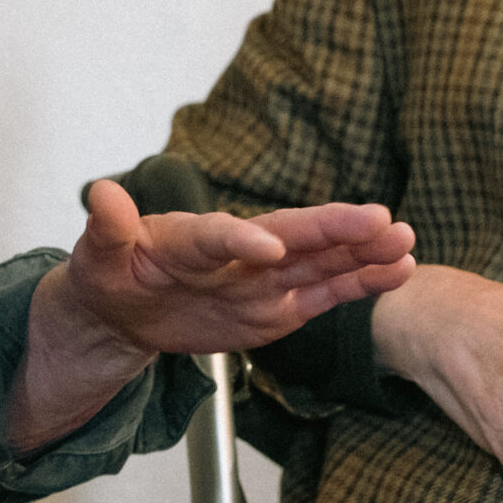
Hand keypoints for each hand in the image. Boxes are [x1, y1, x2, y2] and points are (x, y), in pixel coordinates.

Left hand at [7, 181, 414, 447]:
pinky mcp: (279, 305)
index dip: (241, 239)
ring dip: (362, 252)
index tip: (269, 248)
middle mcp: (238, 251)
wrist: (125, 307)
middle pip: (289, 237)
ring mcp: (264, 278)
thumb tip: (100, 194)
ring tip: (404, 241)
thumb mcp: (97, 255)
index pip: (218, 236)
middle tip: (378, 220)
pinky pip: (324, 293)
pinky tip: (398, 270)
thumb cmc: (113, 272)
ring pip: (319, 261)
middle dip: (332, 230)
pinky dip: (360, 283)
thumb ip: (106, 229)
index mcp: (191, 237)